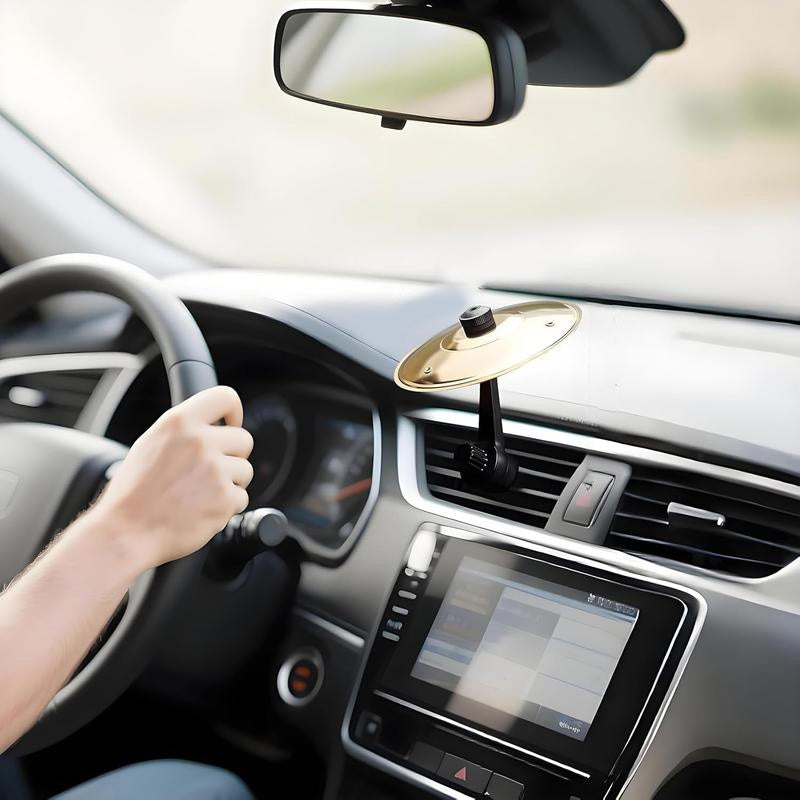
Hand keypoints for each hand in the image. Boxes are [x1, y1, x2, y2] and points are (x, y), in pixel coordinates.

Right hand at [92, 386, 253, 571]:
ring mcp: (215, 470)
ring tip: (201, 493)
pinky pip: (241, 497)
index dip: (234, 413)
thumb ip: (184, 431)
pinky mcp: (224, 498)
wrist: (125, 532)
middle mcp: (200, 442)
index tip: (231, 426)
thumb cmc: (133, 493)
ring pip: (246, 470)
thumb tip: (213, 424)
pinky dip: (227, 507)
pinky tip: (202, 509)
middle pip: (244, 439)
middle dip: (233, 456)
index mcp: (179, 422)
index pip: (225, 397)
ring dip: (230, 483)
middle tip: (210, 472)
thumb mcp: (151, 444)